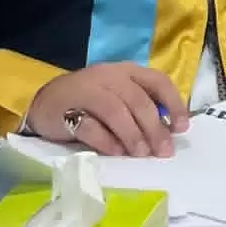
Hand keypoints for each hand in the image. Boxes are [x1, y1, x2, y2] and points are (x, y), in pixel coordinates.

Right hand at [24, 63, 189, 158]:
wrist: (44, 104)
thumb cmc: (89, 103)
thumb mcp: (119, 98)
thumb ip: (141, 109)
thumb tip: (168, 133)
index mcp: (125, 72)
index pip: (157, 80)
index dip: (173, 104)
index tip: (181, 128)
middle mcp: (108, 76)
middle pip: (138, 100)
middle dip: (154, 128)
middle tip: (162, 152)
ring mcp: (86, 91)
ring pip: (116, 110)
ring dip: (132, 135)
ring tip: (140, 154)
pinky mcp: (66, 110)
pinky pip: (89, 125)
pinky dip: (105, 140)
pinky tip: (115, 153)